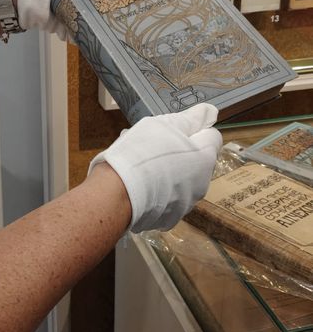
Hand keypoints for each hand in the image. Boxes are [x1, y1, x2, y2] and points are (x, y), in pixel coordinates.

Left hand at [17, 0, 154, 39]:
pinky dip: (98, 40)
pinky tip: (116, 44)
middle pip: (117, 5)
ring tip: (142, 34)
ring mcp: (83, 14)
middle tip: (157, 18)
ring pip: (105, 24)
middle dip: (132, 12)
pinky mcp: (73, 30)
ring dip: (117, 28)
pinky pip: (90, 37)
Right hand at [88, 104, 222, 232]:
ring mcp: (186, 203)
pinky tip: (141, 185)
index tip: (174, 131)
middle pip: (197, 160)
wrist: (118, 192)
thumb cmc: (142, 153)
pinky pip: (168, 199)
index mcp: (205, 157)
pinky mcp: (170, 218)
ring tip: (143, 165)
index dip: (194, 130)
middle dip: (181, 152)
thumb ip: (190, 119)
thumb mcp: (165, 125)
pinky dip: (159, 191)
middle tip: (155, 146)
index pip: (212, 137)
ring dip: (170, 171)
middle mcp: (202, 183)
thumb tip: (210, 112)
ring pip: (182, 180)